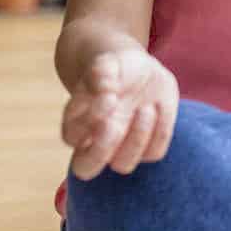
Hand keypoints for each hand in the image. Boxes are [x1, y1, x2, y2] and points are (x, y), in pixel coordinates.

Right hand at [61, 46, 179, 179]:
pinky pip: (154, 152)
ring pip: (123, 164)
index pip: (71, 136)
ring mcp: (121, 148)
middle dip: (101, 149)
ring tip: (145, 108)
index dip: (86, 122)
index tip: (107, 97)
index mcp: (78, 120)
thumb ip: (101, 72)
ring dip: (135, 138)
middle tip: (114, 122)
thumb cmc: (116, 69)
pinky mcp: (148, 149)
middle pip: (85, 168)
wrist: (140, 71)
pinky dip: (159, 130)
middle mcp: (96, 141)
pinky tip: (159, 106)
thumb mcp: (109, 62)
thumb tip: (103, 87)